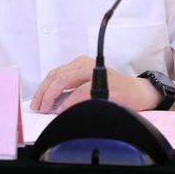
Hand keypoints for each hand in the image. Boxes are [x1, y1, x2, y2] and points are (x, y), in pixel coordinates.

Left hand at [29, 56, 156, 113]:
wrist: (138, 93)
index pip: (55, 73)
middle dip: (43, 92)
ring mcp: (94, 72)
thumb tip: (49, 103)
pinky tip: (61, 109)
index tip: (35, 101)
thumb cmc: (113, 91)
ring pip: (65, 79)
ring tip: (46, 108)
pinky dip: (68, 101)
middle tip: (37, 106)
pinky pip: (80, 91)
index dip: (42, 88)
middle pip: (57, 75)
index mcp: (80, 64)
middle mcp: (85, 64)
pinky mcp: (102, 83)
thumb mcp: (88, 86)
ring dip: (52, 96)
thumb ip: (70, 91)